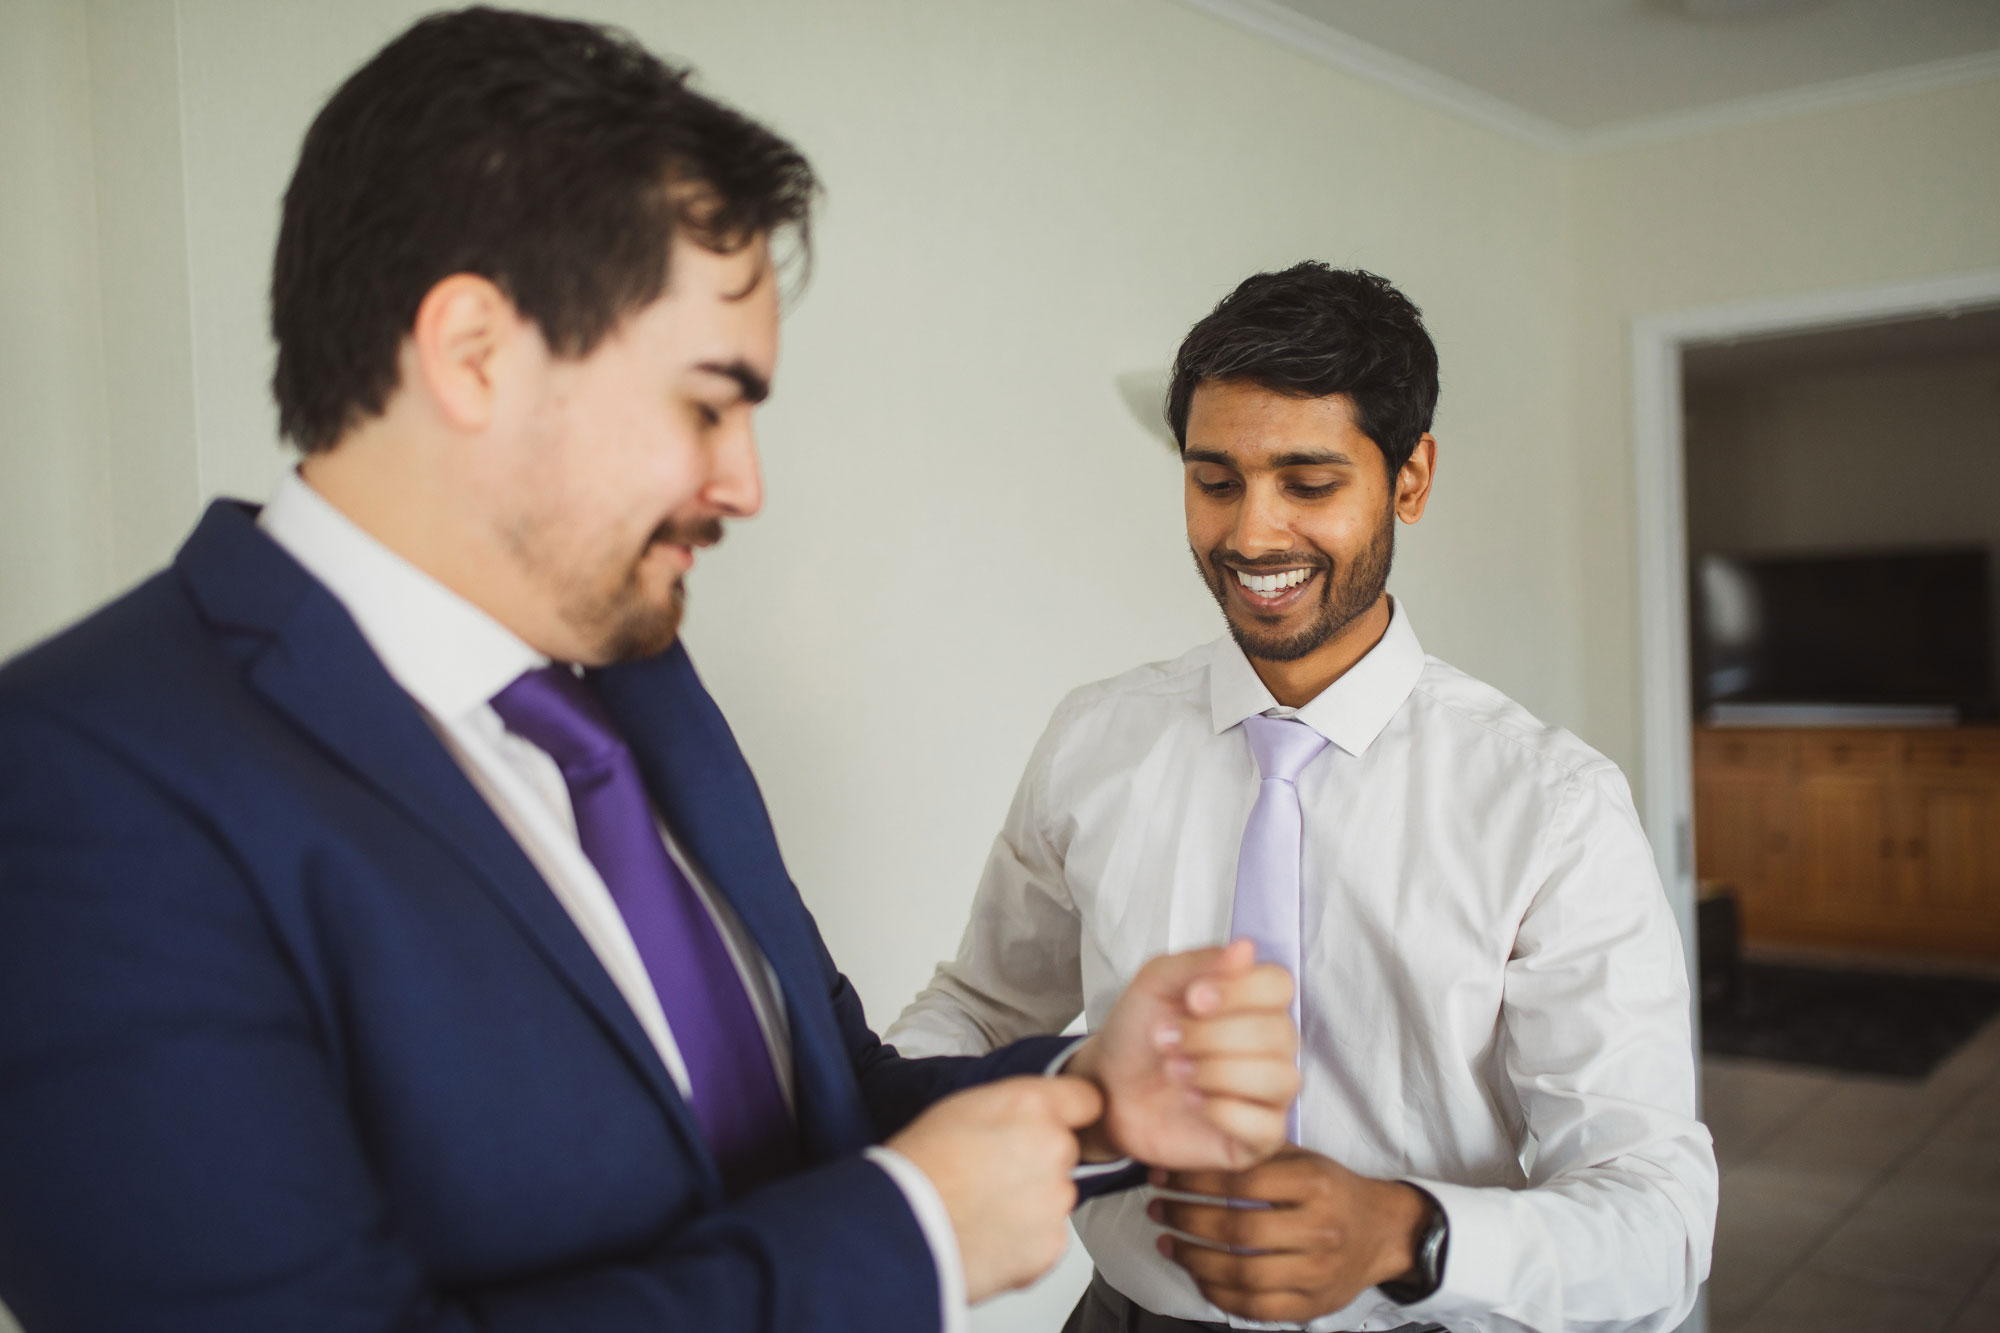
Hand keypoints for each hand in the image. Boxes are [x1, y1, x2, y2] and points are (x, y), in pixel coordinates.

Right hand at [887, 1075, 1102, 1303]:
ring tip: (982, 1208)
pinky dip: (1024, 1242)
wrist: (897, 1227)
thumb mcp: (962, 1108)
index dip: (1070, 1113)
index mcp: (1030, 1105)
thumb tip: (1038, 1114)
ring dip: (1030, 1203)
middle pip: (1065, 1152)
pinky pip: (1047, 1238)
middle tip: (993, 1175)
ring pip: (1055, 1196)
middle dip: (1039, 1163)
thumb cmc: (918, 1165)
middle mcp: (1053, 1147)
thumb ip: (1014, 1107)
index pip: (1087, 1098)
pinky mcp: (1051, 1245)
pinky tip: (987, 1235)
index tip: (1058, 1123)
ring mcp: (1055, 1199)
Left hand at [1065, 940, 1297, 1170]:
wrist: (1107, 1088)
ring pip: (1279, 1079)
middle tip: (1167, 1039)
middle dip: (1213, 1036)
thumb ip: (1198, 963)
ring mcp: (1268, 1094)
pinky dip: (1223, 1111)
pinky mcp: (1258, 1137)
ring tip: (1175, 1070)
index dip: (1239, 991)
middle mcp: (1270, 1046)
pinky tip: (1192, 1102)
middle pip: (1279, 1033)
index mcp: (1252, 1003)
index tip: (1193, 999)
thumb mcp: (1154, 984)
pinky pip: (1266, 1125)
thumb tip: (1245, 948)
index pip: (1279, 985)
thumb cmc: (1137, 1033)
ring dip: (1217, 1072)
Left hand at [1150, 1146, 1432, 1324]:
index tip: (1163, 1176)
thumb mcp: (1304, 1159)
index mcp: (1315, 1185)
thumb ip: (1256, 1156)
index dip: (1194, 1180)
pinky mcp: (1312, 1305)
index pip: (1242, 1182)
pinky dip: (1219, 1293)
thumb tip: (1193, 1150)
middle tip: (1157, 1209)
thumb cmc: (1333, 1190)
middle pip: (1238, 1230)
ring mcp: (1317, 1272)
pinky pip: (1256, 1306)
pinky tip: (1198, 1275)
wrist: (1383, 1232)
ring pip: (1243, 1273)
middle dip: (1186, 1219)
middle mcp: (1320, 1230)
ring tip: (1168, 1244)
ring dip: (1194, 1260)